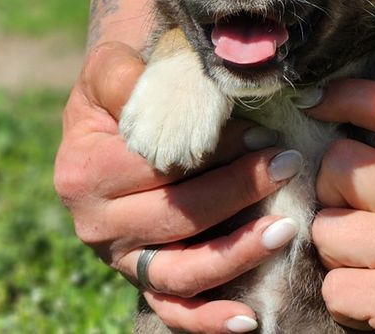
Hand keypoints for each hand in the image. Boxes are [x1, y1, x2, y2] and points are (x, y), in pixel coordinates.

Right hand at [54, 41, 302, 333]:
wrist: (112, 116)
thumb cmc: (121, 88)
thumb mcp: (110, 67)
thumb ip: (126, 75)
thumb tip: (173, 94)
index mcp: (84, 169)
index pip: (161, 164)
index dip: (217, 149)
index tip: (264, 132)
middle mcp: (95, 222)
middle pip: (177, 216)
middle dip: (240, 190)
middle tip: (289, 163)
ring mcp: (120, 257)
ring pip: (182, 271)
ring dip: (238, 252)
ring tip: (286, 228)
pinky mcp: (140, 276)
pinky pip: (173, 309)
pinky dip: (208, 320)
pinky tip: (249, 318)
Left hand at [309, 79, 374, 333]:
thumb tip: (330, 131)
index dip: (346, 96)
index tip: (313, 101)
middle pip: (337, 165)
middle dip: (330, 193)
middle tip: (354, 218)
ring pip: (324, 229)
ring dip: (334, 253)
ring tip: (370, 266)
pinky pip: (332, 286)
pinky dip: (344, 300)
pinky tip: (374, 303)